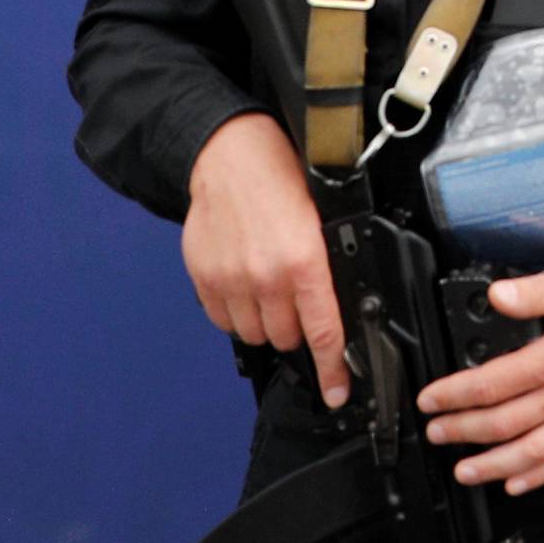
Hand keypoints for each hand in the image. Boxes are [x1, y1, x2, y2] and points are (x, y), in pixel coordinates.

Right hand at [182, 112, 349, 408]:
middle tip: (297, 294)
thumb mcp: (321, 213)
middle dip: (297, 325)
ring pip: (255, 334)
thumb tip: (339, 301)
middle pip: (287, 338)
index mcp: (303, 260)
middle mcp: (266, 277)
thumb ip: (327, 260)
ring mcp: (230, 281)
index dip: (333, 369)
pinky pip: (224, 321)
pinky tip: (244, 282)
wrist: (228, 152)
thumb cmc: (279, 173)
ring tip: (269, 285)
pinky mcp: (204, 280)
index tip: (337, 390)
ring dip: (266, 320)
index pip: (322, 332)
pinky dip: (236, 311)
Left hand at [417, 258, 543, 495]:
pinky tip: (521, 483)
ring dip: (494, 466)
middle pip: (504, 424)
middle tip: (436, 434)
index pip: (492, 384)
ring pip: (532, 452)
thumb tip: (497, 295)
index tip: (431, 400)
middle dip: (463, 432)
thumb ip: (537, 291)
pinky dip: (541, 476)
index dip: (454, 395)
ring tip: (466, 472)